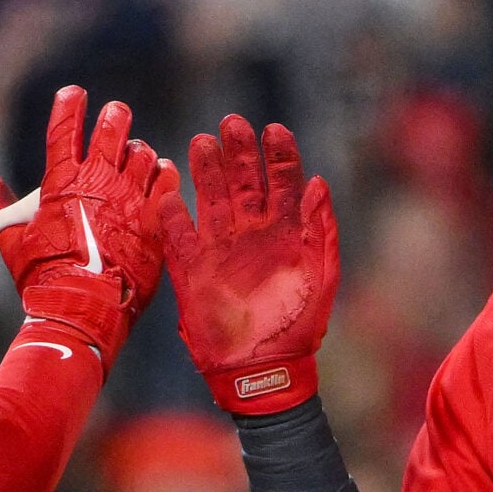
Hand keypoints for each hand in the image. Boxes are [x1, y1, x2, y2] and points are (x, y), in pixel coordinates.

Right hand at [0, 85, 170, 362]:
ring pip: (143, 153)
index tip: (73, 92)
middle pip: (112, 129)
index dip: (68, 106)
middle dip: (114, 117)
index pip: (64, 130)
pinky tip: (159, 177)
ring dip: (138, 151)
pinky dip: (163, 175)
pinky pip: (166, 181)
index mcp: (61, 183)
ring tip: (135, 157)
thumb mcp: (11, 244)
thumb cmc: (42, 278)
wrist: (82, 310)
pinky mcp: (154, 218)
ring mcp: (129, 197)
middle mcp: (98, 181)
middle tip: (115, 115)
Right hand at [156, 115, 337, 414]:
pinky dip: (171, 214)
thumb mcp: (322, 275)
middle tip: (233, 123)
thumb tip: (318, 183)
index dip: (278, 154)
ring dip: (205, 170)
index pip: (282, 181)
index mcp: (285, 231)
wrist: (263, 369)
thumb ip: (321, 229)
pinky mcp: (191, 268)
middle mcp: (250, 232)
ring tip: (202, 142)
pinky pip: (177, 235)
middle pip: (242, 180)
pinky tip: (170, 194)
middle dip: (239, 151)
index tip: (274, 129)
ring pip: (209, 197)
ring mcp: (219, 247)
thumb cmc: (299, 326)